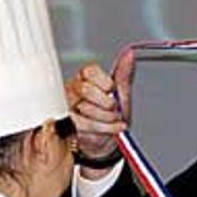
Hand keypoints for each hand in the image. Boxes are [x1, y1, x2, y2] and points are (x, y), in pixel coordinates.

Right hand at [66, 52, 135, 168]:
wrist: (108, 141)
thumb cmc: (112, 115)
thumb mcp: (122, 93)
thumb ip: (124, 74)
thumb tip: (129, 54)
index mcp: (85, 78)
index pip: (89, 71)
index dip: (105, 82)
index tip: (112, 89)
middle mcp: (73, 90)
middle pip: (86, 89)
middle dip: (107, 102)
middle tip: (114, 108)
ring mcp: (68, 107)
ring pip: (86, 108)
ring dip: (108, 117)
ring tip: (114, 119)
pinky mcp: (68, 125)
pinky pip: (86, 124)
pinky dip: (107, 128)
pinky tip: (116, 127)